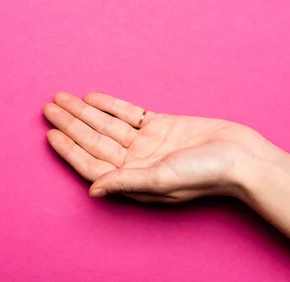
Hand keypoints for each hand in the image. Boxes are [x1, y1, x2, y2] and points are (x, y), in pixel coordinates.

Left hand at [43, 92, 280, 202]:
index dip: (70, 149)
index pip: (92, 163)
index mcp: (133, 179)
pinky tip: (92, 97)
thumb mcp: (163, 179)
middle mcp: (136, 161)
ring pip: (107, 125)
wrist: (241, 156)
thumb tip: (92, 191)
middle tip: (48, 108)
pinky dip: (111, 105)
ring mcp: (147, 143)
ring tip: (63, 98)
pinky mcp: (160, 126)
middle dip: (71, 124)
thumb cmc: (206, 174)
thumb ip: (126, 181)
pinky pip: (128, 114)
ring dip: (85, 112)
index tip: (51, 134)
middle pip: (95, 140)